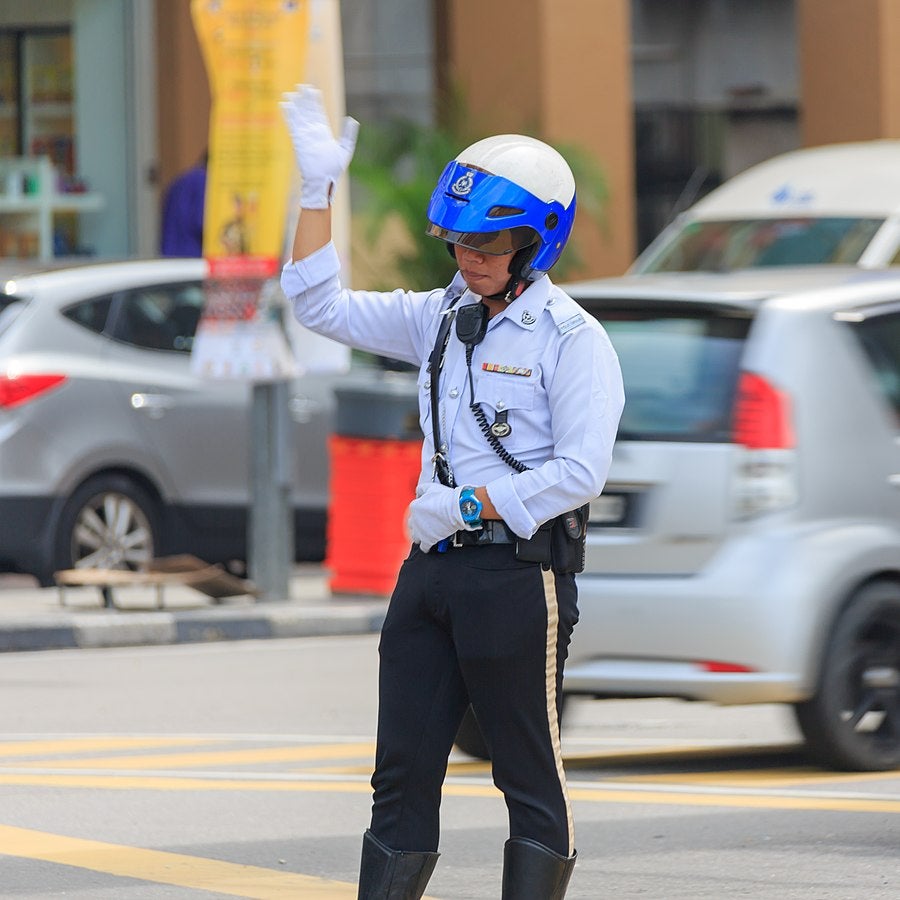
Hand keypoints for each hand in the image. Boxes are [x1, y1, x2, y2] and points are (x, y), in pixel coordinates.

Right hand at [280, 84, 358, 208]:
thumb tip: (352, 119)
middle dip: (304, 100)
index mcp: (324, 133)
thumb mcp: (345, 149)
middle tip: (300, 87)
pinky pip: (293, 126)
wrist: (323, 181)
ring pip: (299, 117)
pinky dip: (289, 115)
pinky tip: (285, 105)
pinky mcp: (299, 141)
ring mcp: (305, 136)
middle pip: (307, 112)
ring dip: (294, 105)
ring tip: (289, 93)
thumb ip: (348, 134)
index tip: (313, 90)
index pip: (318, 113)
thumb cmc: (333, 169)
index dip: (315, 102)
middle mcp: (313, 132)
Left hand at [407, 484, 475, 552]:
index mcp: (414, 507)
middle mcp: (415, 520)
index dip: (420, 512)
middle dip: (417, 524)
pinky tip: (428, 545)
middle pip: (411, 525)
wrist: (456, 509)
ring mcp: (421, 531)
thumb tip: (419, 492)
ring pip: (415, 537)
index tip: (425, 512)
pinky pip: (424, 547)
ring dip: (419, 536)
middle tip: (424, 523)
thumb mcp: (431, 487)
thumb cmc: (446, 498)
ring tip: (425, 535)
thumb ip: (421, 489)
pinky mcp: (428, 540)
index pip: (413, 511)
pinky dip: (426, 547)